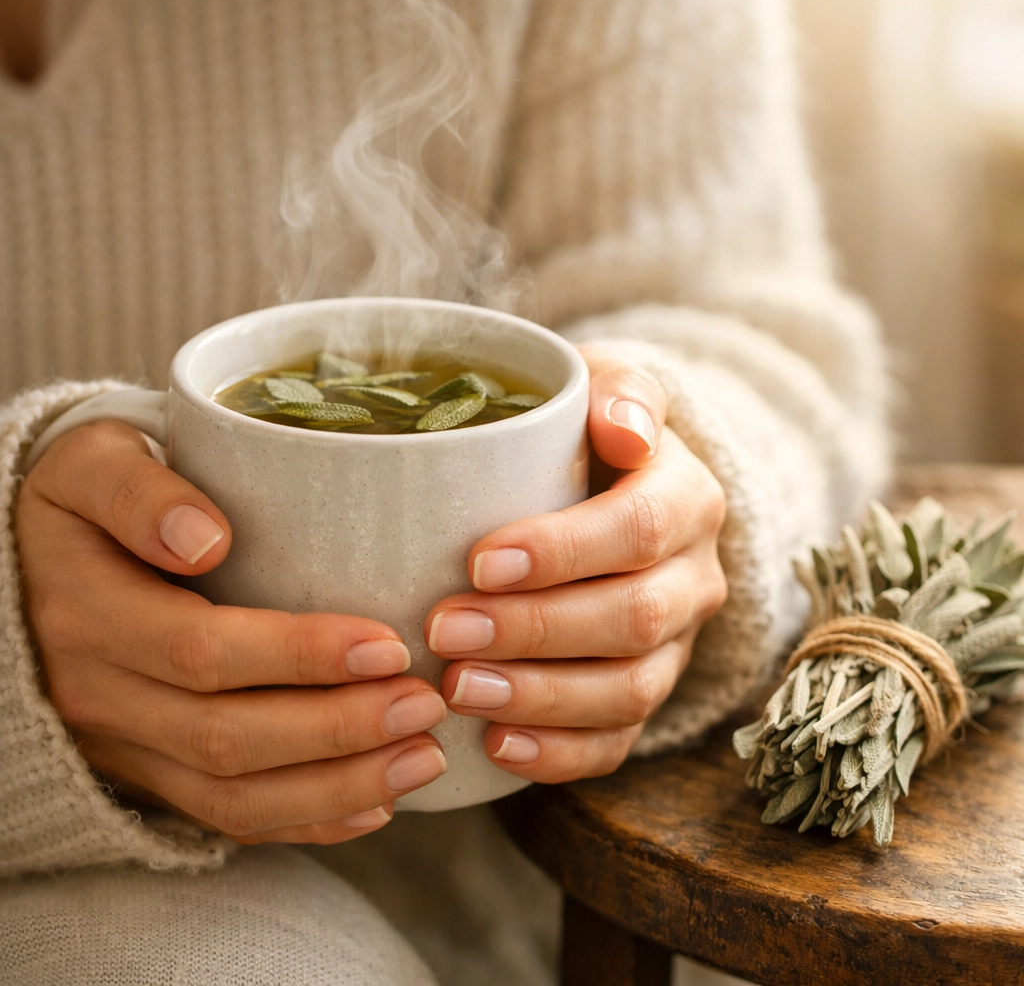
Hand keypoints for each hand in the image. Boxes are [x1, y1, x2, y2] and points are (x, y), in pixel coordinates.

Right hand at [16, 420, 447, 844]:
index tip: (388, 645)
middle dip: (339, 731)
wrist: (30, 561)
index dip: (299, 656)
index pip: (203, 650)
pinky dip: (305, 820)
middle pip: (227, 737)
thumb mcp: (91, 463)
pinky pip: (224, 817)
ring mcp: (125, 743)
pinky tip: (376, 805)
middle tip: (426, 704)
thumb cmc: (86, 498)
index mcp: (90, 613)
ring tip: (422, 757)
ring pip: (232, 795)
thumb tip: (203, 539)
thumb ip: (137, 491)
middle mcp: (102, 694)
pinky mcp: (149, 769)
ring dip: (338, 786)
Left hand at [426, 344, 726, 781]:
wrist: (613, 488)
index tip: (480, 561)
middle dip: (536, 631)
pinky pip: (618, 740)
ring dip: (540, 698)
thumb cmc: (586, 435)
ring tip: (459, 690)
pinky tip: (495, 747)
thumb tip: (627, 430)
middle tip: (446, 630)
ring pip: (628, 690)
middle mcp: (693, 578)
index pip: (641, 529)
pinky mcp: (645, 691)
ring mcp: (675, 644)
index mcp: (687, 499)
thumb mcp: (605, 388)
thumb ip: (621, 393)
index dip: (565, 551)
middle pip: (633, 618)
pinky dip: (559, 754)